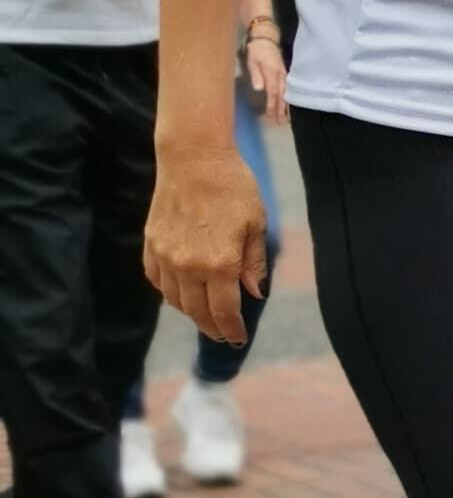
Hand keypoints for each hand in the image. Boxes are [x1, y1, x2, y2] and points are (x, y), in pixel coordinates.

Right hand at [145, 147, 271, 349]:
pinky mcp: (150, 244)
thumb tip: (255, 294)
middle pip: (197, 311)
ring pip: (174, 300)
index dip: (232, 329)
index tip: (238, 339)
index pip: (224, 311)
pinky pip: (156, 280)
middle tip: (223, 336)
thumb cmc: (233, 187)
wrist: (193, 158)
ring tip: (204, 316)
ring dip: (190, 313)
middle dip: (212, 327)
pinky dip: (168, 293)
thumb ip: (254, 263)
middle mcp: (188, 266)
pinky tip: (181, 293)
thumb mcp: (256, 224)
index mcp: (219, 264)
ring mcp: (164, 256)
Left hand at [246, 32, 288, 125]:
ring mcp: (284, 74)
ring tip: (285, 117)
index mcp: (272, 73)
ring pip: (286, 93)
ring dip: (285, 105)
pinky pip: (287, 88)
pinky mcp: (284, 73)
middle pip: (281, 95)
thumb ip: (256, 75)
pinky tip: (287, 103)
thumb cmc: (256, 50)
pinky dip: (287, 97)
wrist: (266, 38)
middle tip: (281, 122)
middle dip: (281, 109)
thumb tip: (260, 89)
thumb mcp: (252, 61)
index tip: (271, 116)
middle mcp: (280, 75)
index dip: (272, 105)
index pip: (272, 92)